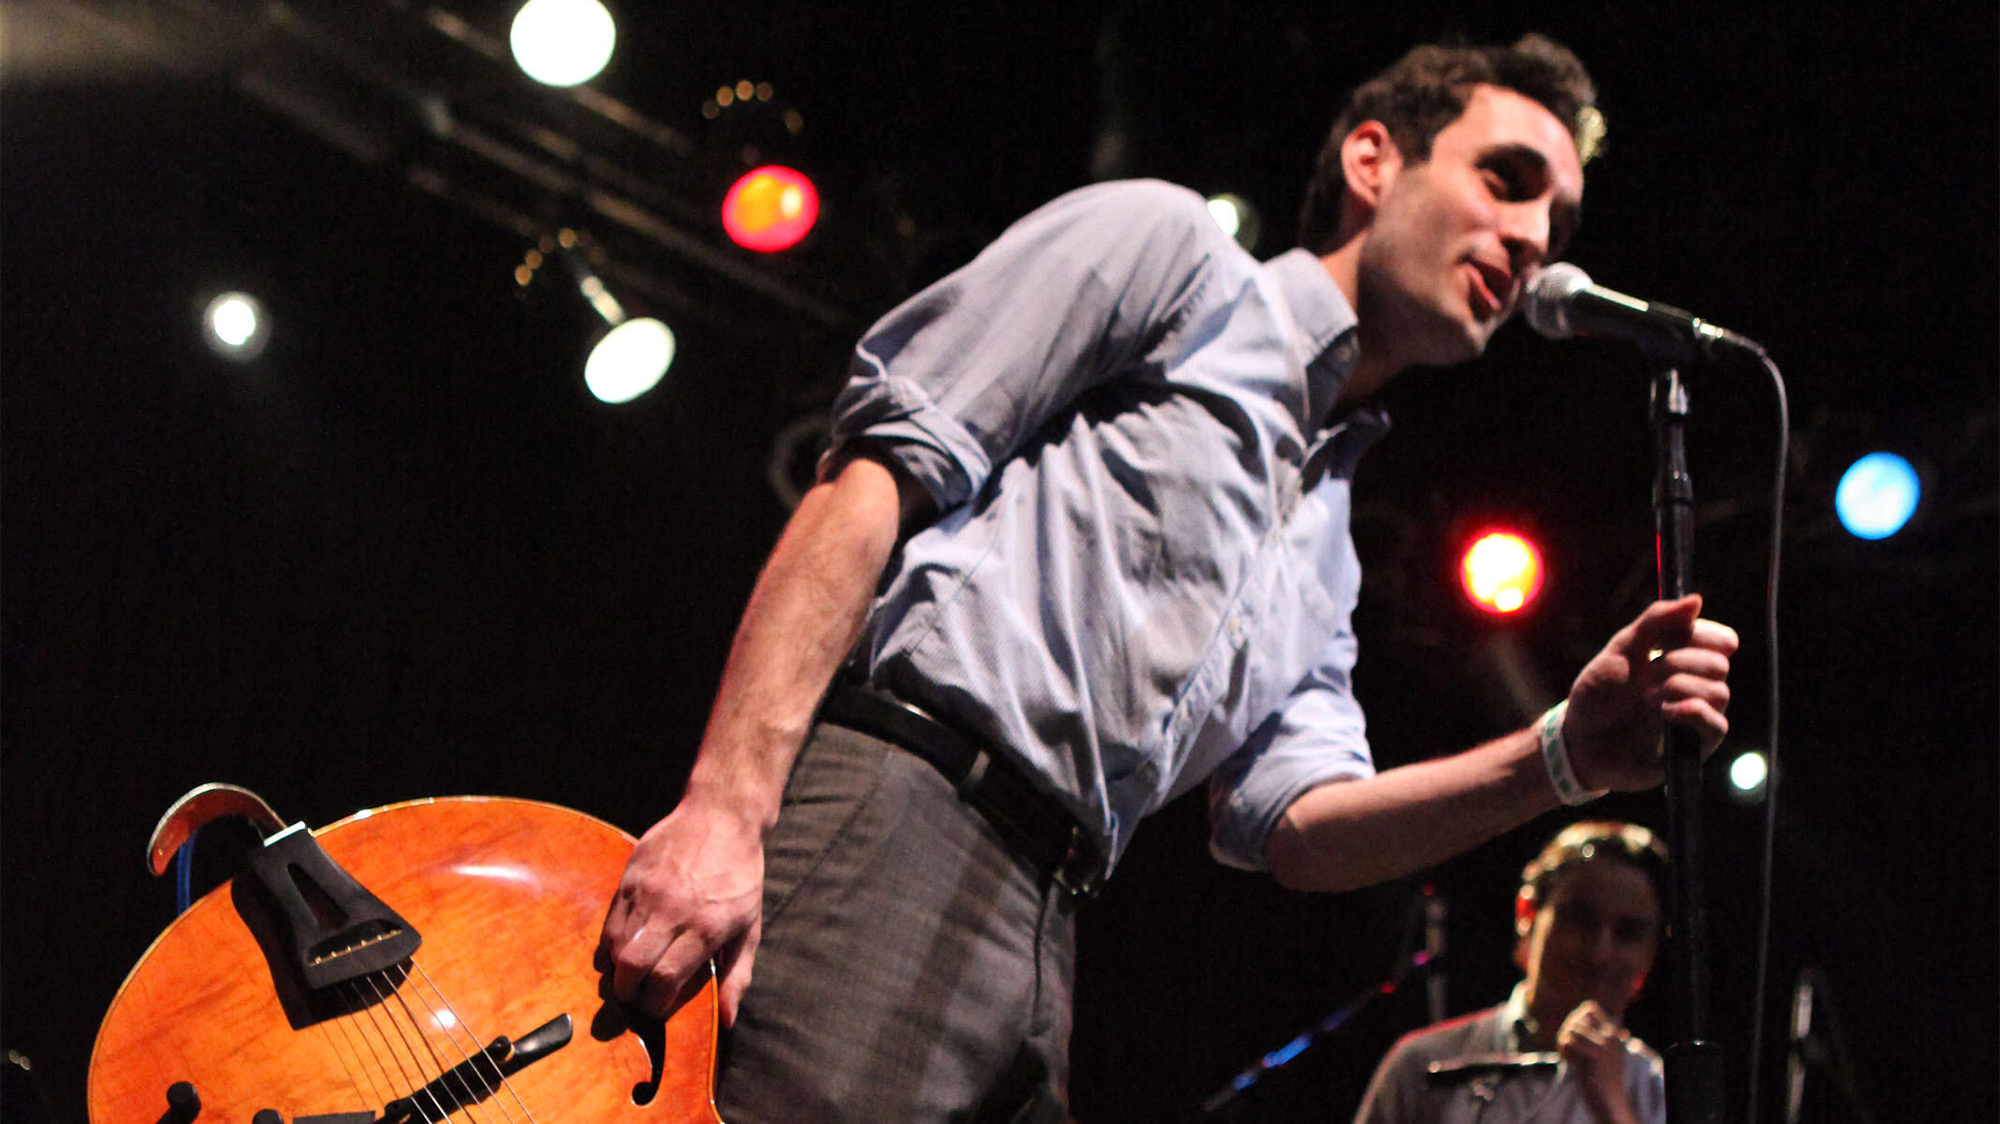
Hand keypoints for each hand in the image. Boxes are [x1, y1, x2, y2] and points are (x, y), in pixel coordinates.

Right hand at [599, 797, 764, 1023]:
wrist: (722, 816)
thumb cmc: (740, 877)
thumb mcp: (750, 928)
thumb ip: (737, 976)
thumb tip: (726, 1020)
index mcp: (704, 928)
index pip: (664, 980)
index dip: (655, 1005)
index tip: (659, 1008)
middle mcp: (672, 912)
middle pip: (631, 968)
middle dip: (630, 993)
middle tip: (639, 996)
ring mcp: (646, 893)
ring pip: (614, 948)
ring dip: (619, 969)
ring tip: (634, 971)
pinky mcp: (629, 878)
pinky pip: (609, 923)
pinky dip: (612, 944)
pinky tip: (627, 946)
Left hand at [1557, 1001, 1639, 1123]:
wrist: (1608, 1100)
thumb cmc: (1599, 1076)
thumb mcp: (1599, 1050)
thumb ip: (1591, 1032)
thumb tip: (1580, 1012)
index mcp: (1613, 1031)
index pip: (1588, 1008)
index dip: (1576, 1018)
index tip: (1574, 1036)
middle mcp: (1610, 1035)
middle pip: (1576, 1018)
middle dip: (1566, 1031)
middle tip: (1565, 1047)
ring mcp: (1604, 1044)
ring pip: (1572, 1028)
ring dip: (1563, 1040)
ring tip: (1565, 1053)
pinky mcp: (1595, 1055)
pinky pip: (1568, 1040)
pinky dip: (1562, 1049)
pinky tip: (1566, 1059)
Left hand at [1563, 596, 1737, 791]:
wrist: (1579, 739)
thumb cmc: (1599, 693)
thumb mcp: (1621, 649)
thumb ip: (1655, 621)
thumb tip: (1697, 599)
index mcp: (1684, 658)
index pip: (1722, 641)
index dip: (1703, 635)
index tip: (1668, 641)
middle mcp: (1697, 686)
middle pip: (1720, 664)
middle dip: (1680, 662)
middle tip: (1647, 672)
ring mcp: (1699, 715)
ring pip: (1720, 692)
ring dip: (1678, 688)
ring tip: (1645, 697)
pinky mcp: (1697, 746)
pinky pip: (1717, 725)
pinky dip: (1690, 712)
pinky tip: (1663, 714)